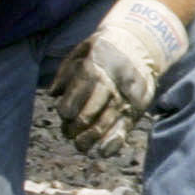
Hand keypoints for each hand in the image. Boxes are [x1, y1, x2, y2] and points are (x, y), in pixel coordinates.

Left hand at [50, 0, 188, 153]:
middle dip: (74, 129)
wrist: (142, 43)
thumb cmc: (104, 48)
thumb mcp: (82, 50)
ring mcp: (127, 98)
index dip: (66, 111)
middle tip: (68, 133)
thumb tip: (52, 95)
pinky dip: (112, 144)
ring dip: (89, 140)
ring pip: (105, 126)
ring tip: (80, 146)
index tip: (65, 114)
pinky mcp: (138, 107)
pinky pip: (124, 129)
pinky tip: (102, 151)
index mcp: (95, 69)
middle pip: (88, 116)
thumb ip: (65, 72)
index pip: (75, 99)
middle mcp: (112, 85)